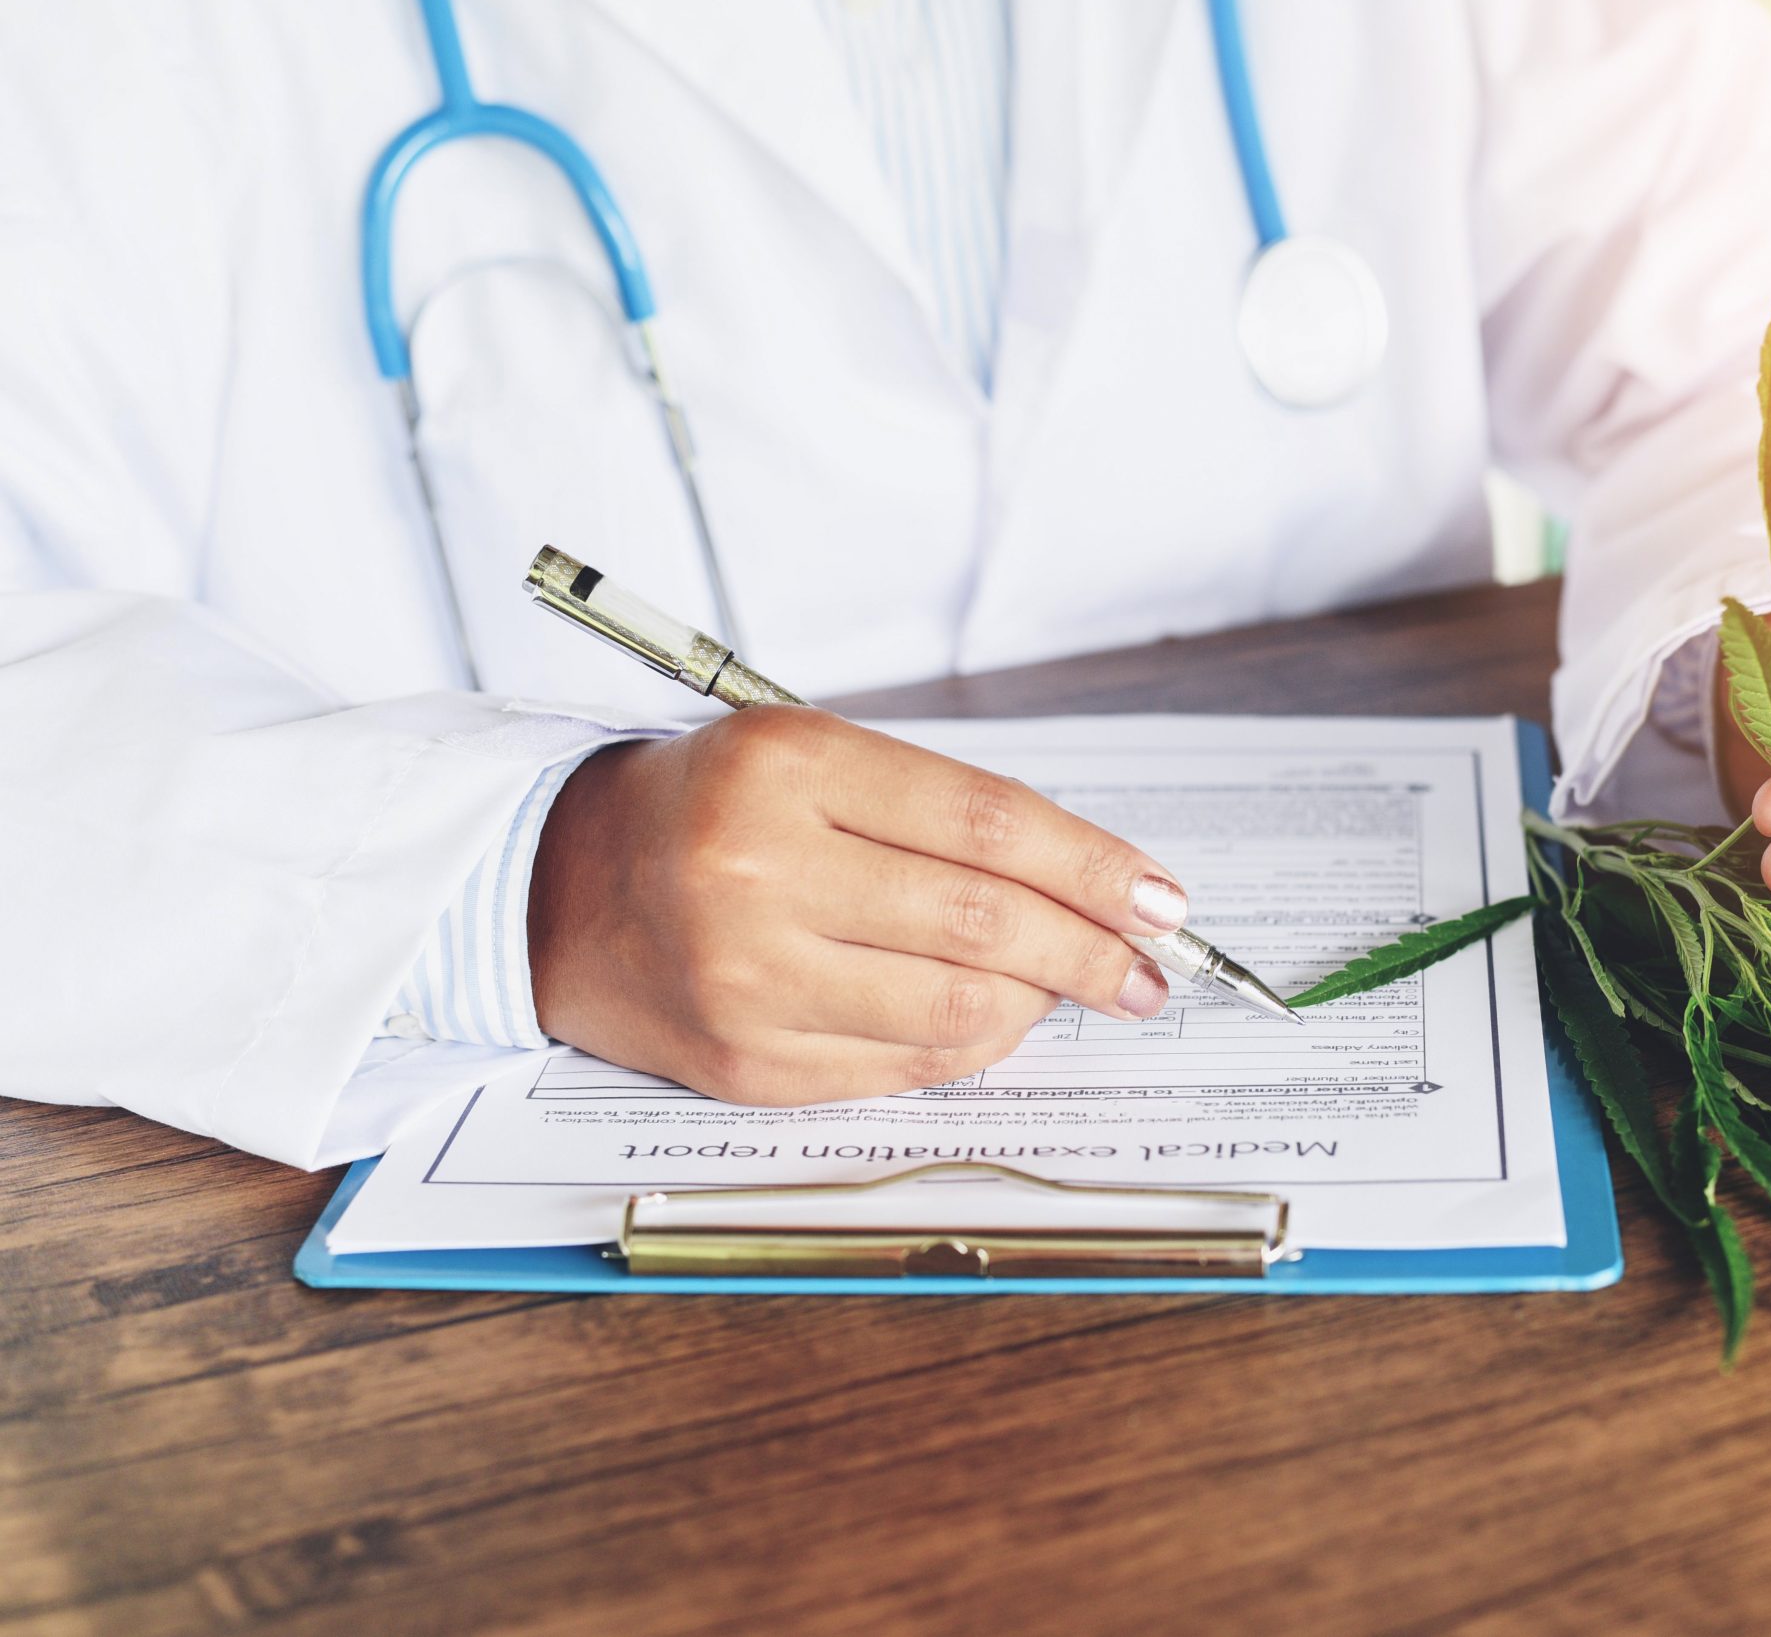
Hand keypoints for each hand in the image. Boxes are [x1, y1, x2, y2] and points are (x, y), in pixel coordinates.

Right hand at [528, 708, 1186, 1103]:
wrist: (557, 888)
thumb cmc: (711, 809)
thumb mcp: (812, 755)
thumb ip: (941, 811)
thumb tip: (1096, 889)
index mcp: (783, 767)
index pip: (986, 823)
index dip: (1094, 865)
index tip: (1161, 897)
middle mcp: (755, 871)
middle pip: (981, 922)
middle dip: (1090, 949)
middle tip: (1146, 965)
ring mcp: (746, 978)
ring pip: (955, 1009)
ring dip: (1040, 1003)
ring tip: (1074, 988)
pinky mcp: (745, 1063)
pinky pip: (903, 1067)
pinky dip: (973, 1046)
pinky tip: (997, 1021)